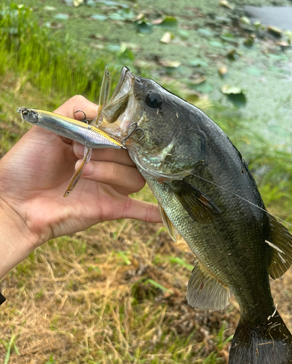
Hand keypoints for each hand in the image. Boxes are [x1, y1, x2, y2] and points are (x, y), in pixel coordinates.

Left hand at [0, 95, 160, 276]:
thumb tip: (111, 112)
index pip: (125, 133)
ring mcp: (109, 187)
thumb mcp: (49, 123)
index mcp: (95, 143)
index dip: (119, 131)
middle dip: (109, 151)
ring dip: (112, 172)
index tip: (108, 130)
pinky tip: (164, 215)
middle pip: (133, 156)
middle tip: (79, 151)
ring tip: (82, 171)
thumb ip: (79, 109)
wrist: (13, 201)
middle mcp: (107, 164)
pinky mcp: (108, 208)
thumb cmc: (27, 162)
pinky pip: (137, 211)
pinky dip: (152, 212)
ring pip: (135, 179)